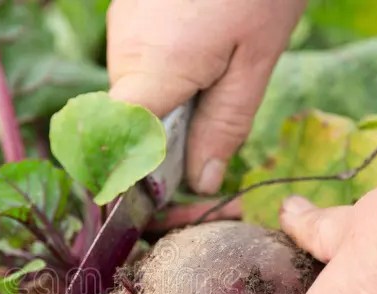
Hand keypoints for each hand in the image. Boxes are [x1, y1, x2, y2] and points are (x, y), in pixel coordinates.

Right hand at [106, 0, 305, 193]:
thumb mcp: (256, 59)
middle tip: (217, 118)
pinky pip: (142, 58)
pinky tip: (206, 42)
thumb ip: (225, 125)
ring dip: (173, 97)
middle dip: (169, 133)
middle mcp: (123, 49)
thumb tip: (200, 184)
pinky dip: (170, 68)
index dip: (132, 171)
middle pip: (133, 119)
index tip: (157, 192)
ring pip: (139, 88)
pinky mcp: (131, 10)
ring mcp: (123, 25)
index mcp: (152, 69)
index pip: (120, 142)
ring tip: (221, 65)